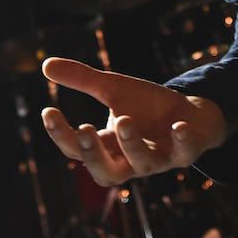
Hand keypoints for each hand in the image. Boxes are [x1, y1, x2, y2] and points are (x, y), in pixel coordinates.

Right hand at [40, 57, 229, 186]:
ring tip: (124, 120)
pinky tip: (178, 126)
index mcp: (108, 147)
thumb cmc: (147, 108)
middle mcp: (130, 161)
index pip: (78, 149)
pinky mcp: (186, 151)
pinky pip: (184, 153)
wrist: (192, 115)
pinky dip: (181, 142)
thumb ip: (82, 80)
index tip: (49, 111)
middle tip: (83, 129)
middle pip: (106, 172)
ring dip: (132, 145)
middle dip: (93, 154)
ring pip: (143, 164)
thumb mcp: (114, 90)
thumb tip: (45, 65)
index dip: (62, 135)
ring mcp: (160, 159)